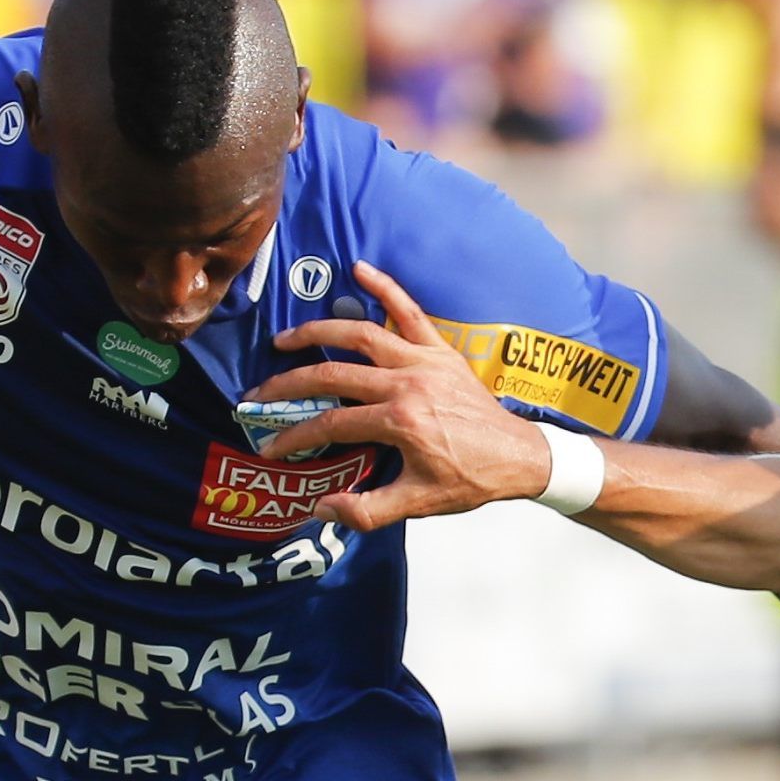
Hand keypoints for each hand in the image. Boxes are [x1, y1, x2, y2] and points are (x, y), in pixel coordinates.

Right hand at [249, 260, 554, 531]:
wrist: (519, 457)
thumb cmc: (469, 480)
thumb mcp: (418, 505)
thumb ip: (366, 511)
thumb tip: (319, 508)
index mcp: (399, 422)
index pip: (330, 425)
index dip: (294, 437)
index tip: (272, 447)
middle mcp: (406, 384)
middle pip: (332, 375)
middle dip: (289, 385)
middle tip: (260, 393)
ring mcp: (423, 361)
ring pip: (360, 334)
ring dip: (318, 331)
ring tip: (286, 339)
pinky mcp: (440, 350)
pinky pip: (409, 311)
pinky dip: (385, 287)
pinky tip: (360, 269)